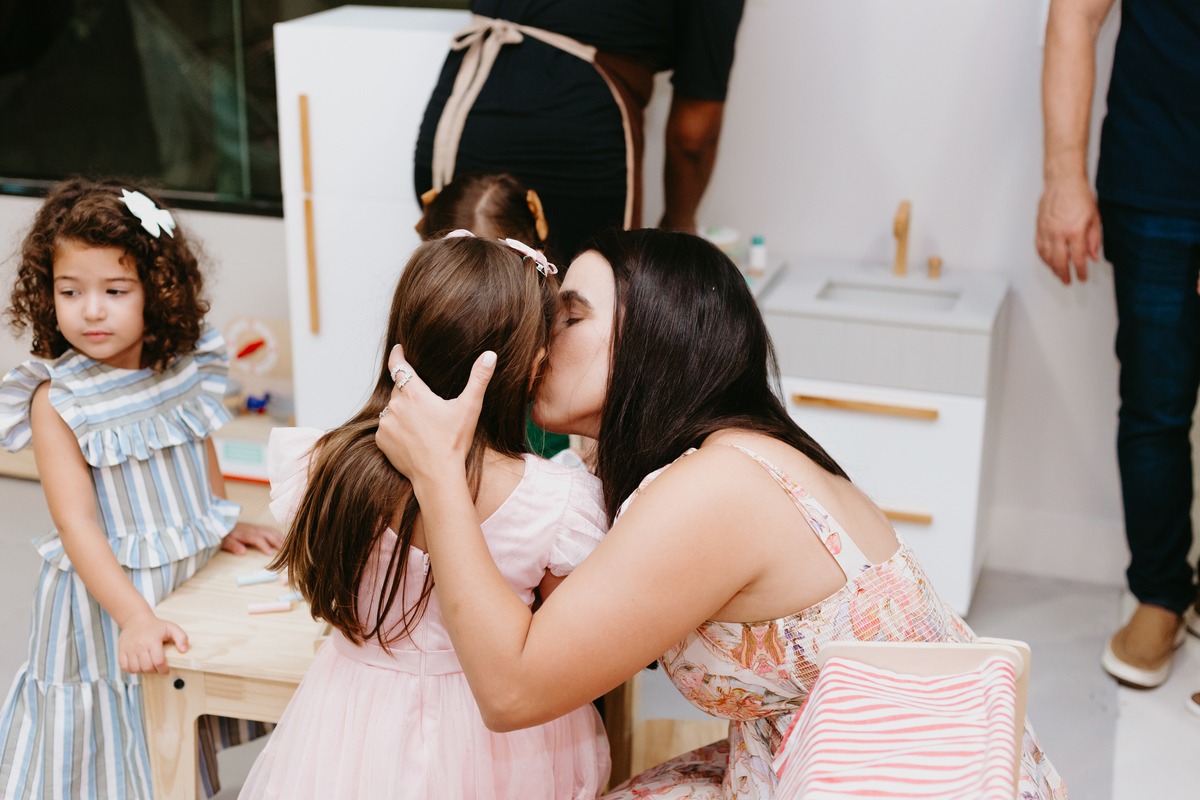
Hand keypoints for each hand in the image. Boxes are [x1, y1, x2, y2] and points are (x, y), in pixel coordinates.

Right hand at [118, 610, 187, 674]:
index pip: (158, 662)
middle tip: (158, 668)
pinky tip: (138, 666)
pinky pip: (125, 667)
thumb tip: (183, 651)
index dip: (163, 670)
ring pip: (136, 669)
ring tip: (149, 666)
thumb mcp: (172, 628)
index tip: (166, 670)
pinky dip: (131, 670)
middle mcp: (140, 645)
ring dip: (144, 671)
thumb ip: (181, 638)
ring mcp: (129, 649)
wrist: (136, 619)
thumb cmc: (156, 626)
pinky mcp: (121, 651)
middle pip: (147, 667)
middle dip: (155, 671)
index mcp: (153, 640)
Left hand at [221, 522, 283, 554]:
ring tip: (288, 544)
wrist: (222, 523)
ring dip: (280, 537)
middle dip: (278, 542)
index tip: (271, 553)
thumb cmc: (224, 535)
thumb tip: (243, 552)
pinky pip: (270, 529)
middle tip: (286, 550)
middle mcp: (253, 529)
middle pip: (268, 534)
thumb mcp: (225, 542)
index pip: (258, 539)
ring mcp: (256, 527)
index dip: (265, 546)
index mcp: (246, 534)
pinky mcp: (257, 527)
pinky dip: (278, 533)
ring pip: (271, 531)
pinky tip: (282, 537)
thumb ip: (234, 546)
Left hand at [375, 345, 494, 487]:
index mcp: (414, 394)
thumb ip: (479, 379)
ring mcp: (386, 424)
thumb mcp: (470, 408)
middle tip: (426, 406)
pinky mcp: (381, 440)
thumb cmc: (454, 442)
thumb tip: (490, 355)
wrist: (437, 476)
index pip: (398, 366)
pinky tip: (413, 439)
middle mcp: (395, 405)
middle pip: (399, 390)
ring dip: (403, 412)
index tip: (399, 349)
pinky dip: (396, 430)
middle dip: (409, 393)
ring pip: (392, 410)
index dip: (398, 355)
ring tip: (422, 426)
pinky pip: (387, 428)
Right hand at [1036, 175, 1101, 283]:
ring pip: (1047, 257)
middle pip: (1060, 262)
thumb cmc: (1079, 195)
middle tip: (1068, 281)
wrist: (1063, 181)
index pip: (1078, 258)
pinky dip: (1043, 257)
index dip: (1081, 271)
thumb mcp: (1094, 218)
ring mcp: (1047, 231)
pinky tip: (1047, 261)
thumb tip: (1093, 256)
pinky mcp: (1039, 228)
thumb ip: (1094, 239)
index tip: (1082, 277)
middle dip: (1064, 274)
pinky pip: (1039, 247)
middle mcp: (1059, 233)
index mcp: (1076, 231)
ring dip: (1053, 268)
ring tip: (1058, 274)